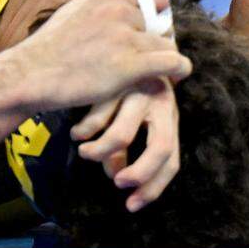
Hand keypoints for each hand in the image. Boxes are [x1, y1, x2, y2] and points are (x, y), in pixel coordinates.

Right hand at [15, 0, 189, 110]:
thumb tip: (127, 10)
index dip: (158, 17)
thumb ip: (104, 9)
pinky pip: (172, 62)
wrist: (30, 74)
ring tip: (155, 74)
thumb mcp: (77, 11)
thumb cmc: (50, 48)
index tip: (152, 33)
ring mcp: (126, 37)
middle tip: (148, 60)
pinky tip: (174, 77)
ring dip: (164, 60)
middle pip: (161, 25)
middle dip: (157, 42)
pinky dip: (178, 70)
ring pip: (167, 45)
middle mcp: (120, 10)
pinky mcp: (131, 65)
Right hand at [69, 76, 179, 212]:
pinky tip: (77, 133)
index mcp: (168, 117)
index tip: (131, 205)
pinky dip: (85, 130)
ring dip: (100, 153)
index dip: (153, 188)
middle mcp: (161, 104)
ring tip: (84, 154)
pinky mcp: (117, 79)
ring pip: (122, 135)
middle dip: (140, 173)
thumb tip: (114, 174)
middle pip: (160, 148)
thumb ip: (127, 148)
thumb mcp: (134, 118)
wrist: (126, 42)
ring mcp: (140, 91)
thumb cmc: (128, 89)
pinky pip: (99, 115)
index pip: (171, 160)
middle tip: (117, 182)